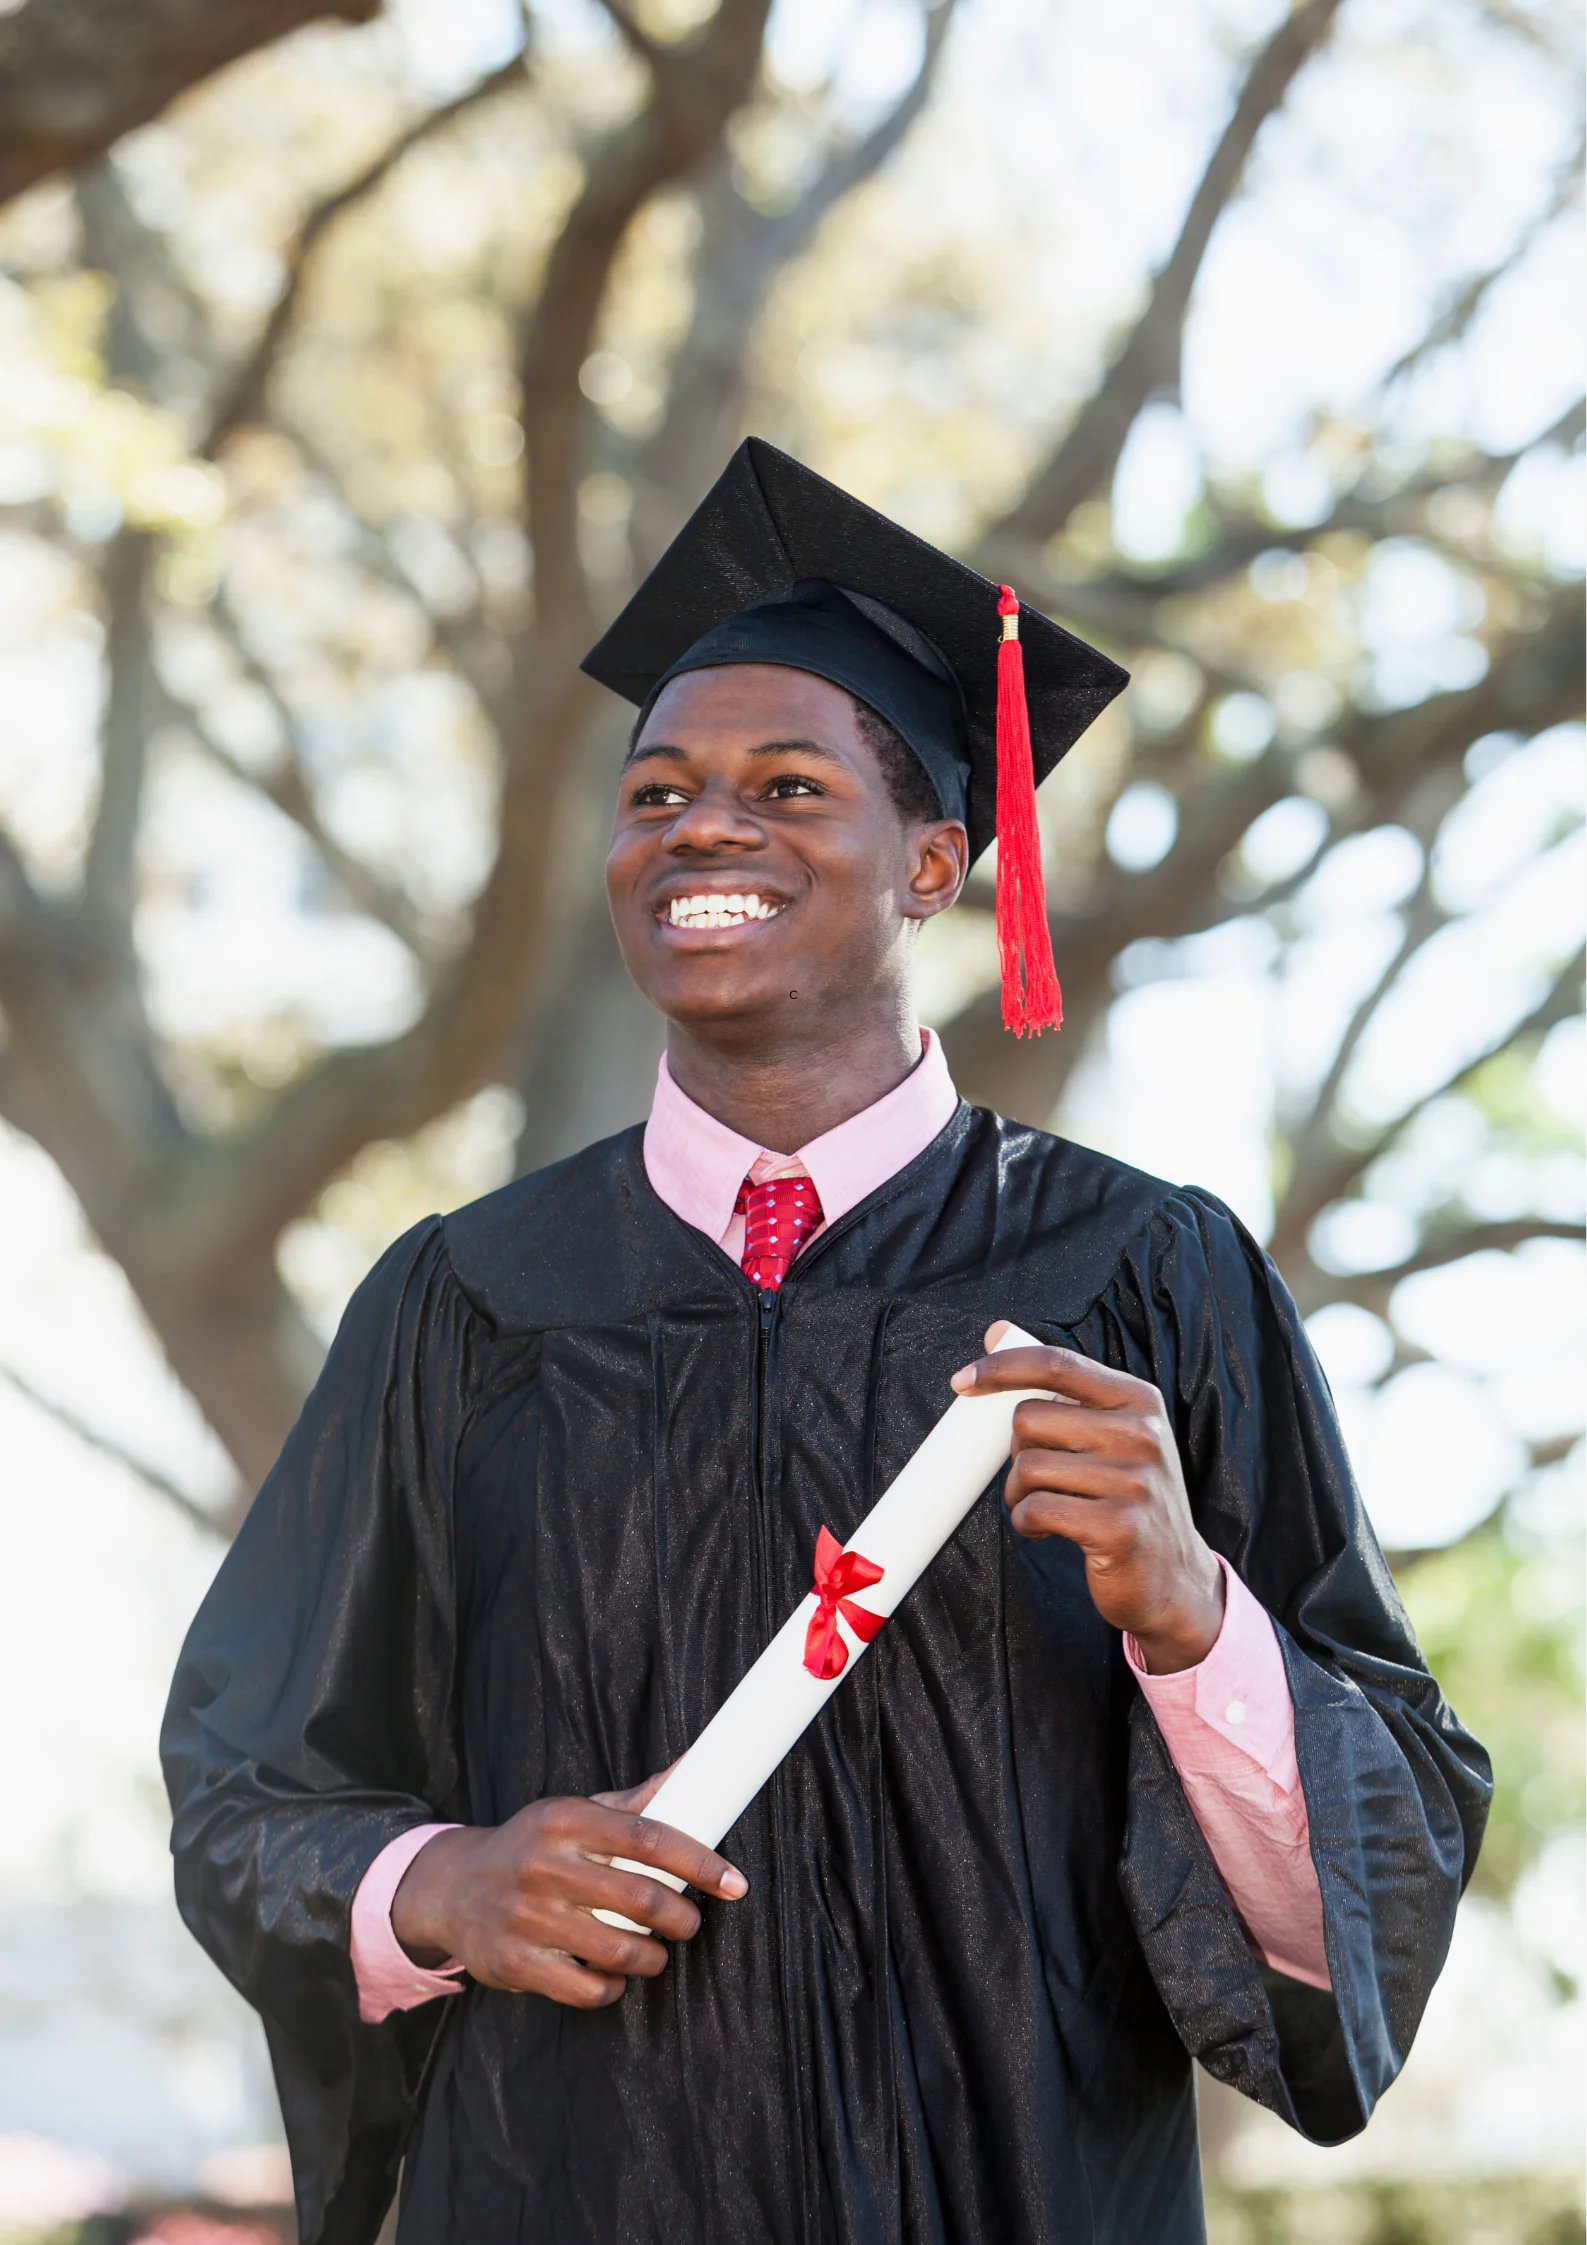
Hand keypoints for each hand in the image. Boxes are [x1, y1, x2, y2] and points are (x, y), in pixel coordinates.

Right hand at [390, 1769, 748, 2009]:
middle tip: (688, 1924)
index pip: (648, 1836)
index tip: (733, 1883)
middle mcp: (544, 1863)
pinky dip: (612, 1987)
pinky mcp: (514, 1963)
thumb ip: (635, 1802)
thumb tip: (696, 1768)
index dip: (699, 1862)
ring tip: (655, 1952)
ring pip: (618, 1948)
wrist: (452, 1887)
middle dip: (681, 1918)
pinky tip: (614, 1976)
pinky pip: (586, 1989)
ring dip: (652, 1957)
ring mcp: (527, 1916)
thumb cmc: (532, 1846)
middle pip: (640, 1897)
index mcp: (565, 1818)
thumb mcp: (574, 1812)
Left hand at [951, 1325, 1223, 1672]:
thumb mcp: (1111, 1434)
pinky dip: (1027, 1522)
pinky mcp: (1120, 1527)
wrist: (1174, 1577)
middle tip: (1037, 1477)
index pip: (1057, 1364)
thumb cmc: (1127, 1497)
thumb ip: (1059, 1386)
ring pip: (1027, 1467)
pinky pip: (1035, 1509)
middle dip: (1016, 1451)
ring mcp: (1136, 1481)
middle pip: (1029, 1419)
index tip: (962, 1381)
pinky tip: (1049, 1530)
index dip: (1002, 1367)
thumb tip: (996, 1331)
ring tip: (1045, 1507)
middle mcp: (1143, 1433)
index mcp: (1139, 1399)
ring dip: (1018, 1494)